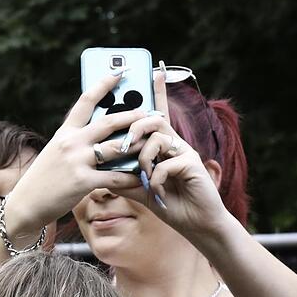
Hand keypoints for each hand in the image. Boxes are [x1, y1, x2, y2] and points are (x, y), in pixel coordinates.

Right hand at [0, 69, 146, 239]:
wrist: (25, 204)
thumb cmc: (43, 179)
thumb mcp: (55, 152)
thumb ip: (75, 141)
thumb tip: (99, 133)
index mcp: (64, 132)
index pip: (86, 101)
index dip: (104, 84)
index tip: (119, 71)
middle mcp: (71, 142)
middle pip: (109, 122)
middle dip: (132, 115)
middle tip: (149, 113)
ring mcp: (77, 161)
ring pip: (116, 147)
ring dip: (137, 144)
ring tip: (151, 141)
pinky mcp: (83, 182)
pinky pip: (115, 177)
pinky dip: (130, 177)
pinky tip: (141, 176)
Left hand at [110, 69, 231, 238]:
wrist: (197, 225)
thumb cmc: (169, 205)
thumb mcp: (139, 190)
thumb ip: (123, 177)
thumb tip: (99, 168)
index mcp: (161, 146)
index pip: (155, 115)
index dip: (155, 92)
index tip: (152, 70)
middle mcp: (174, 143)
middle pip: (151, 119)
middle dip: (133, 128)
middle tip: (123, 146)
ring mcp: (184, 152)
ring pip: (157, 137)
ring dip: (143, 157)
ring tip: (144, 178)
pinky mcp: (193, 164)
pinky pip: (166, 162)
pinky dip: (157, 179)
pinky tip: (159, 193)